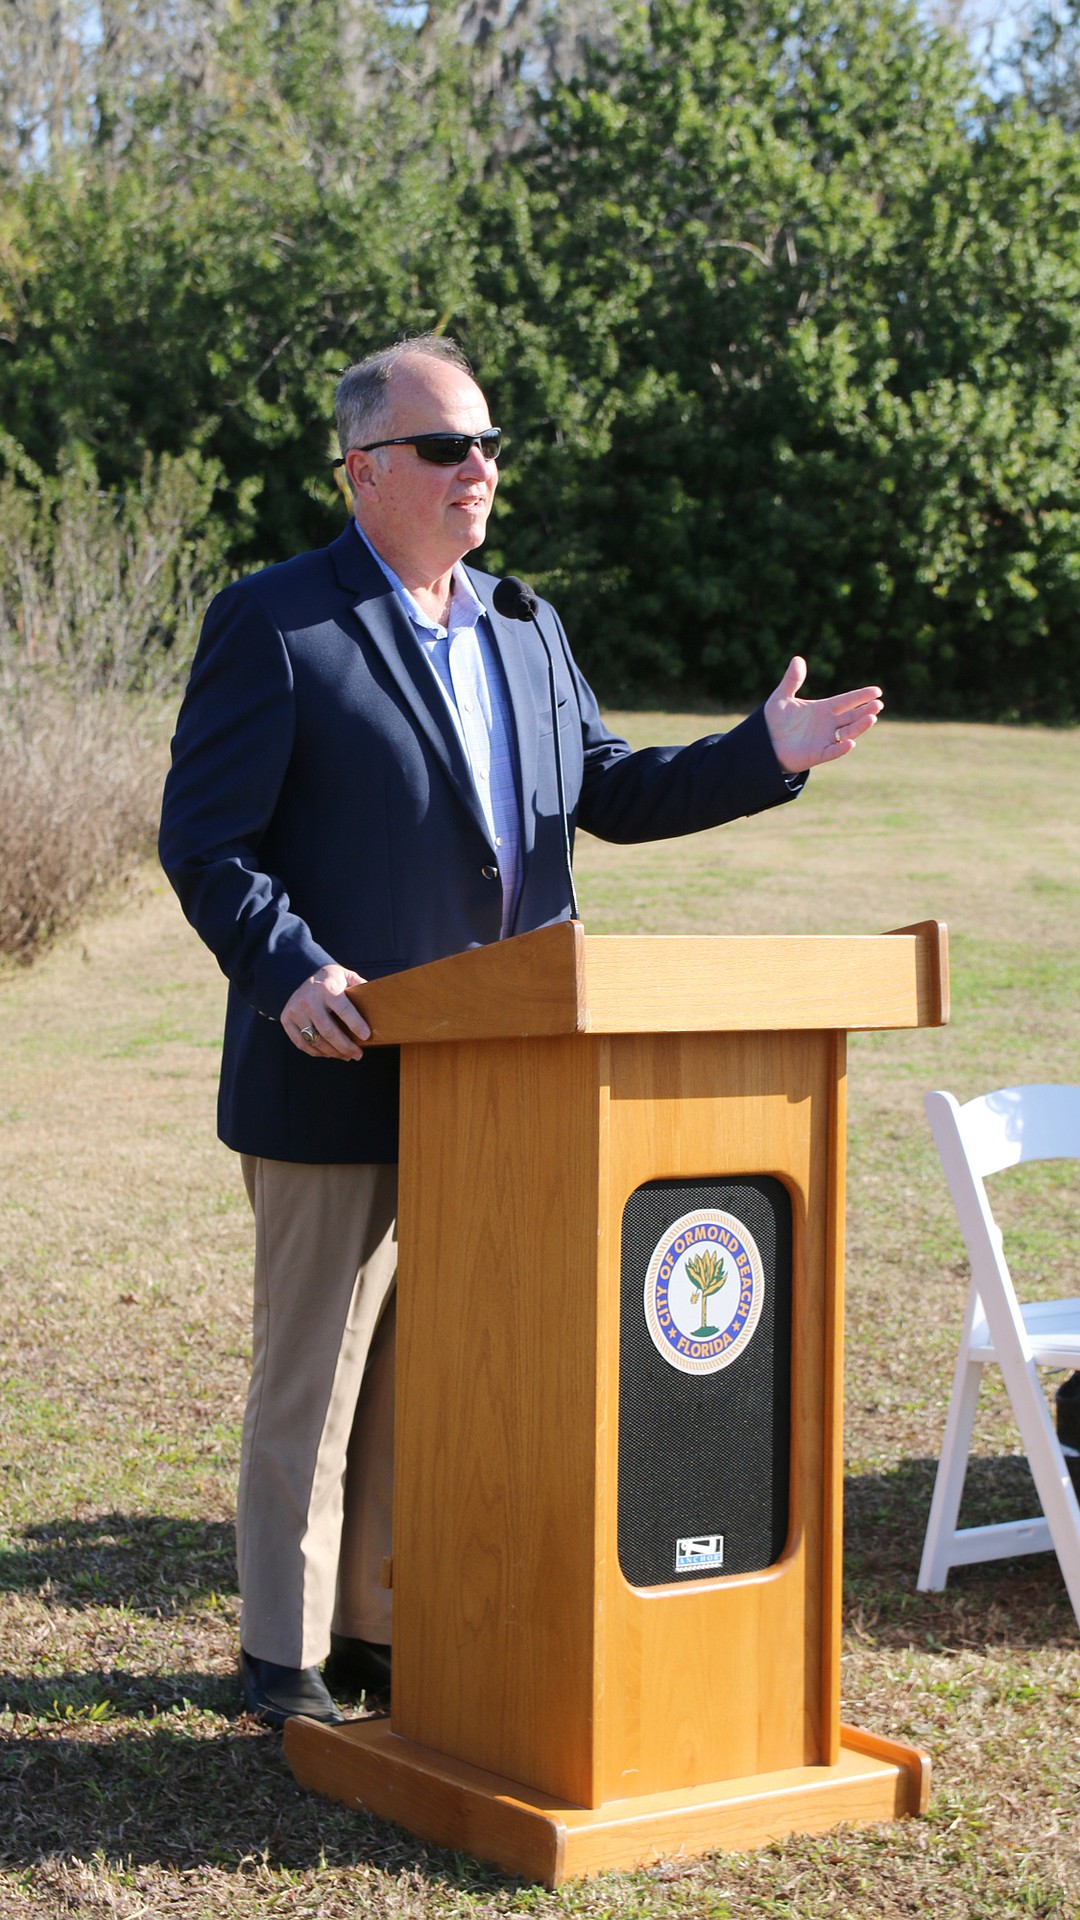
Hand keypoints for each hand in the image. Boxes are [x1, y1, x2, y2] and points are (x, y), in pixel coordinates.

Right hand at [281, 964, 370, 1060]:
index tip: (366, 1037)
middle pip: (328, 1031)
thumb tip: (379, 1002)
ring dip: (334, 1052)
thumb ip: (361, 988)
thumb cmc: (331, 980)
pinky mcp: (286, 1020)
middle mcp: (308, 999)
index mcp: (327, 988)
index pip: (343, 1009)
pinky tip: (330, 1053)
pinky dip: (317, 1052)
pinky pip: (302, 1044)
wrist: (304, 975)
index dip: (355, 1024)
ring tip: (347, 1056)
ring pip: (316, 1040)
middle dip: (346, 1046)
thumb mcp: (346, 976)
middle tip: (358, 1054)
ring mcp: (295, 1010)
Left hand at [764, 656, 882, 773]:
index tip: (877, 691)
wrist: (763, 742)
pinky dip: (841, 748)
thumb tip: (798, 659)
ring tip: (871, 718)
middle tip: (878, 704)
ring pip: (848, 733)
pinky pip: (832, 751)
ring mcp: (824, 739)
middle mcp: (828, 724)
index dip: (861, 696)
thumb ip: (792, 680)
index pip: (847, 701)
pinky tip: (849, 743)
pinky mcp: (817, 754)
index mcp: (824, 708)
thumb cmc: (774, 720)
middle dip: (866, 711)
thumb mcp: (782, 697)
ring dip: (859, 727)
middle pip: (852, 716)